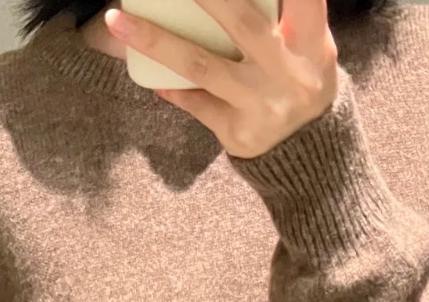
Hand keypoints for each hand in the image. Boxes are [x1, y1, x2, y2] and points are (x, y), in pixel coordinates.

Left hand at [104, 0, 338, 157]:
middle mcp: (287, 73)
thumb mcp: (311, 45)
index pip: (302, 0)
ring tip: (117, 21)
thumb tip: (216, 1)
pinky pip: (197, 104)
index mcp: (311, 43)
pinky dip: (173, 89)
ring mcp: (260, 105)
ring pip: (201, 66)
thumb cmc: (302, 81)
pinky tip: (152, 80)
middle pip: (241, 22)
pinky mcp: (238, 132)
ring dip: (155, 40)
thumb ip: (292, 12)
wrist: (310, 158)